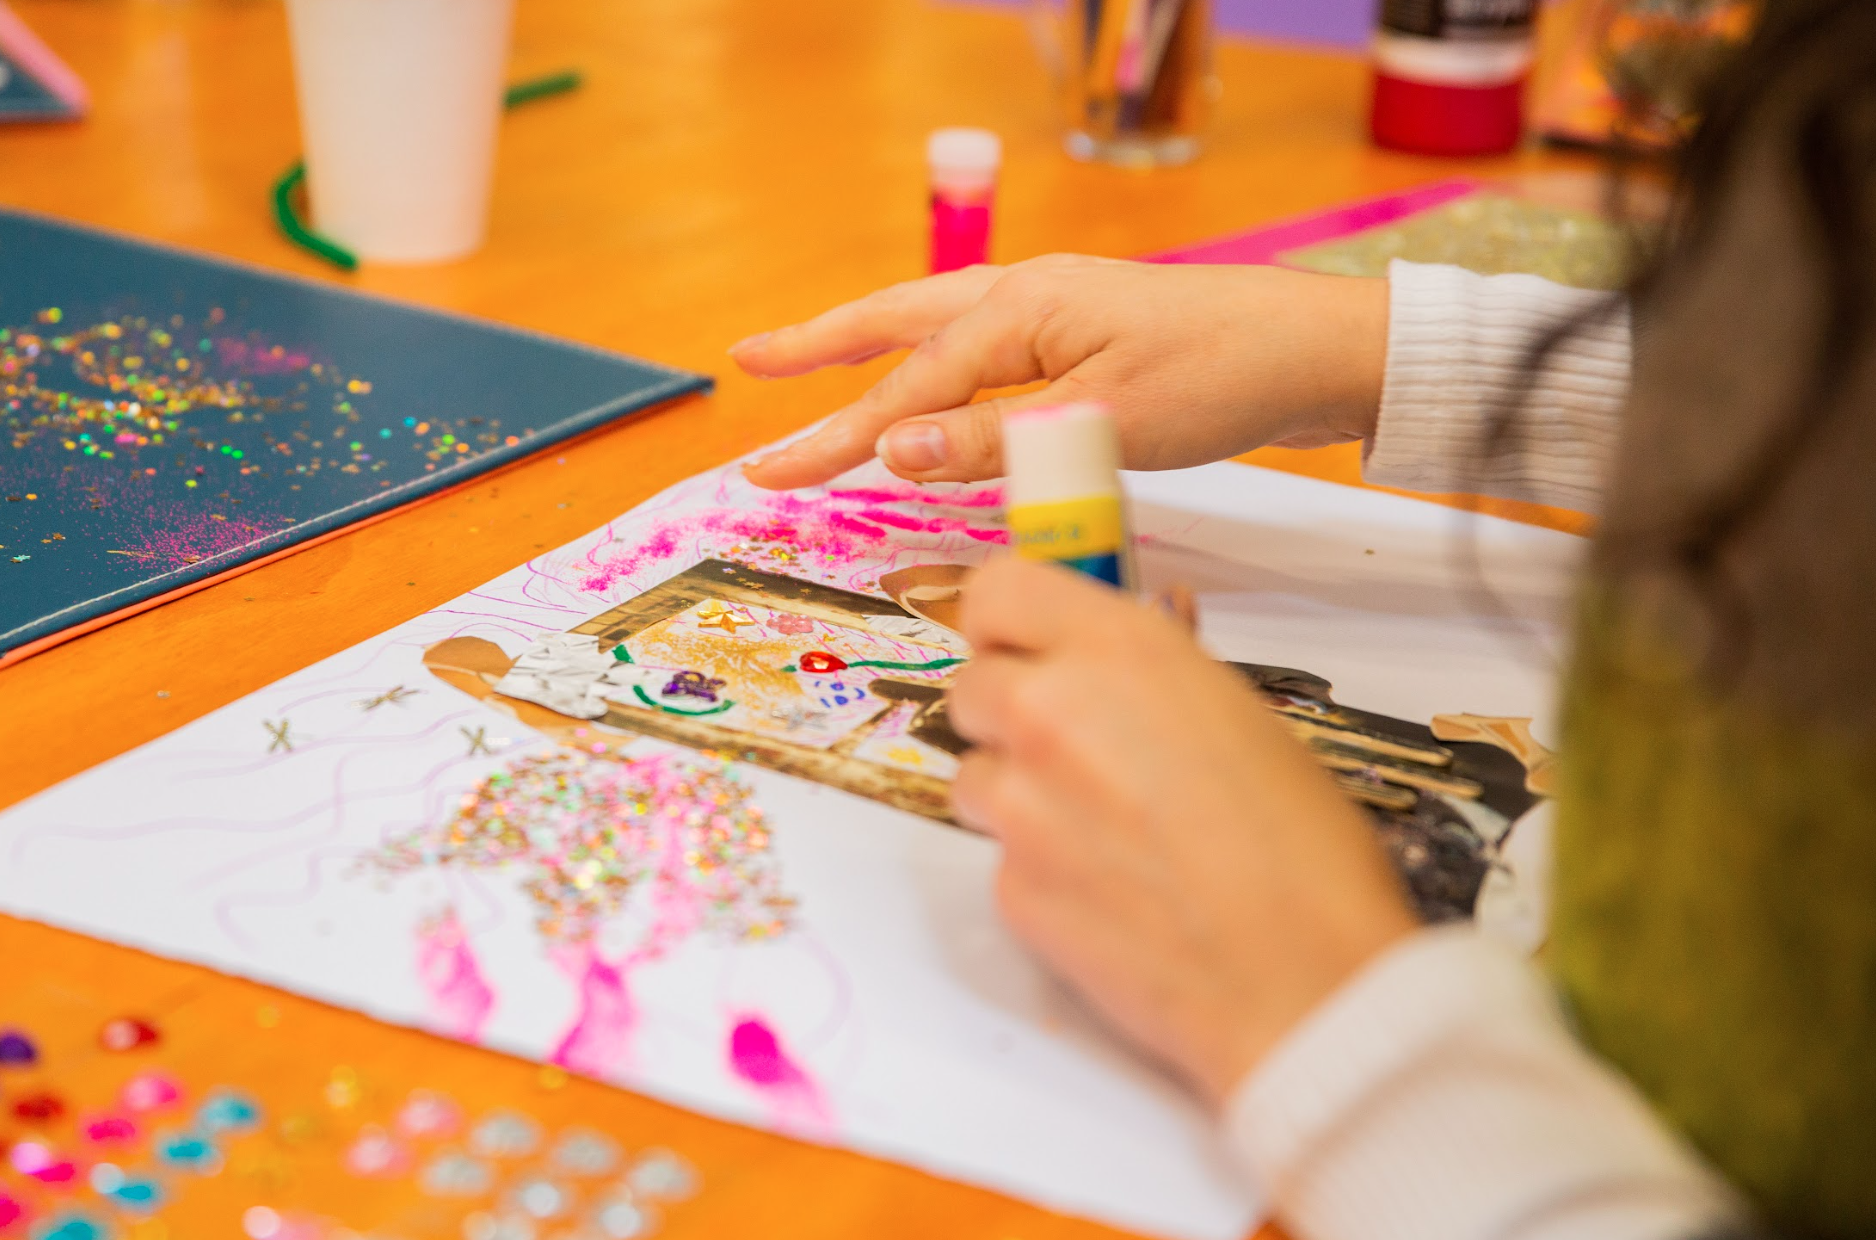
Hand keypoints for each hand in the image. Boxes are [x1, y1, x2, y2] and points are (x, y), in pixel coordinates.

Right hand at [730, 255, 1388, 488]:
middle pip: (901, 323)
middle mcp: (1028, 297)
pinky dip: (933, 364)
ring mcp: (1056, 312)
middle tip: (750, 362)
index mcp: (1023, 310)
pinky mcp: (1084, 337)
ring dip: (869, 344)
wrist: (1319, 351)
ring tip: (808, 358)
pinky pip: (982, 349)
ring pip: (937, 327)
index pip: (910, 385)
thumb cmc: (1221, 378)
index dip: (836, 435)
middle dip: (822, 348)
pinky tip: (927, 382)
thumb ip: (993, 438)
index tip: (770, 472)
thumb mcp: (1104, 421)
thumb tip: (890, 449)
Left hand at [947, 557, 1416, 1106]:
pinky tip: (1111, 892)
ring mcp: (1019, 804)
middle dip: (1013, 712)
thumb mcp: (1242, 719)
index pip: (999, 590)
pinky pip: (998, 856)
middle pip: (973, 684)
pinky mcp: (1008, 887)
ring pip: (975, 774)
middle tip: (1077, 752)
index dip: (1008, 623)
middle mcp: (1050, 711)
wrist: (1301, 979)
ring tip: (1106, 832)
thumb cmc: (1303, 850)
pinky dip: (1039, 868)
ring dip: (1019, 793)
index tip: (1027, 648)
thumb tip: (1129, 650)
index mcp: (1119, 650)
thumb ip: (1157, 676)